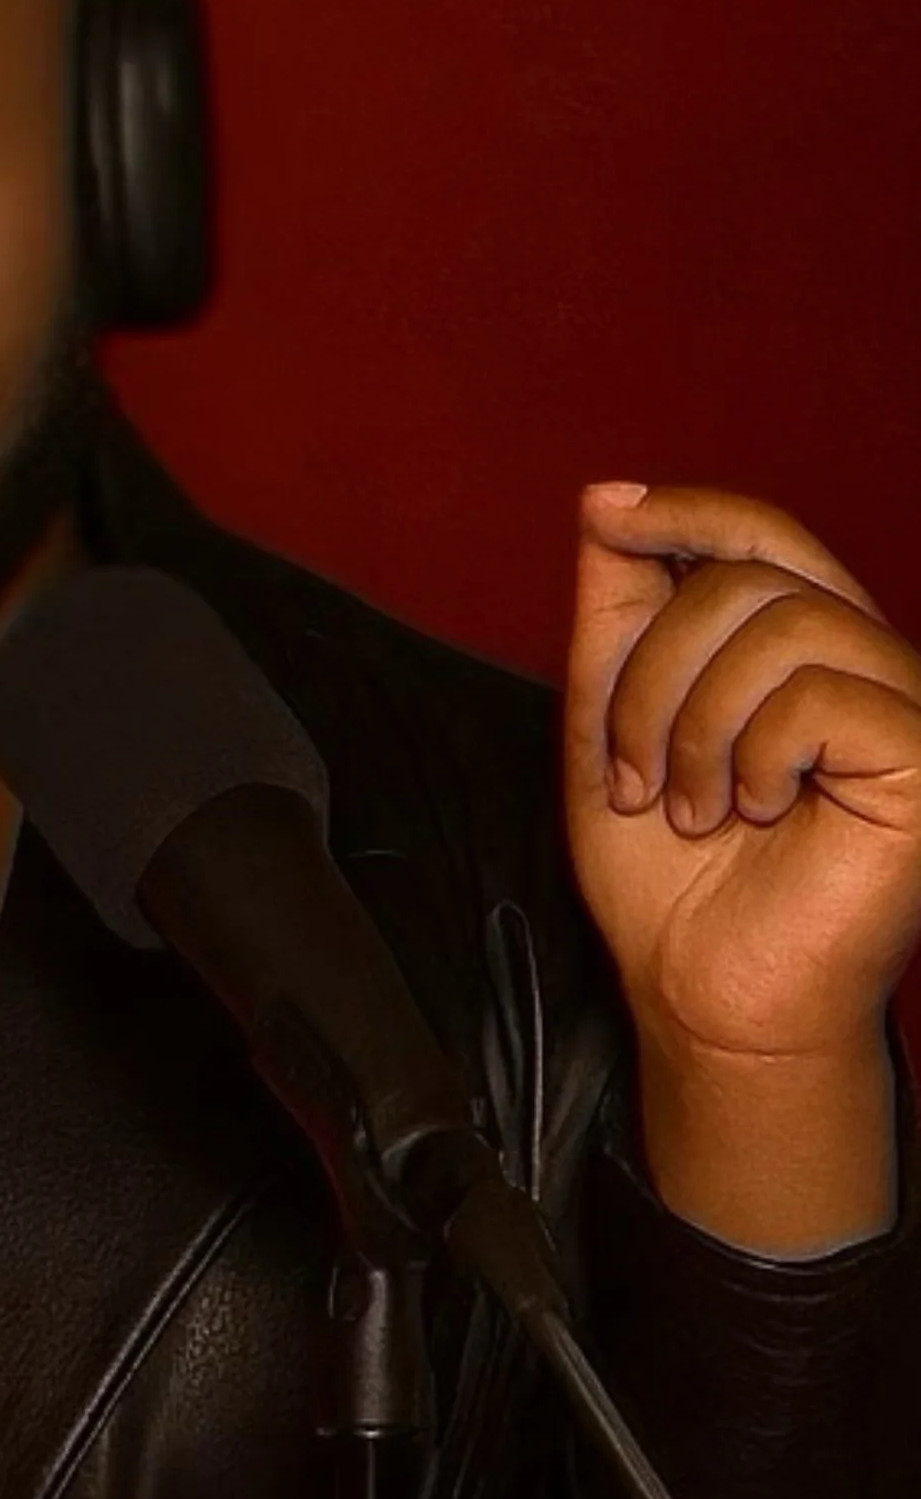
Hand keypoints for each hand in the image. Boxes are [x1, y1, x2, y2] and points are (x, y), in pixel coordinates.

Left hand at [566, 482, 920, 1057]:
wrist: (704, 996)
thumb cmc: (670, 879)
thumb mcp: (612, 724)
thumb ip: (618, 618)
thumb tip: (607, 502)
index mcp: (803, 652)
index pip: (761, 535)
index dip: (686, 509)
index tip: (607, 513)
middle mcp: (865, 665)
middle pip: (746, 578)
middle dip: (653, 673)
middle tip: (636, 775)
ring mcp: (904, 708)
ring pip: (778, 626)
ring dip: (694, 722)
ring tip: (690, 806)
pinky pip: (820, 695)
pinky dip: (756, 755)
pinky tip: (756, 813)